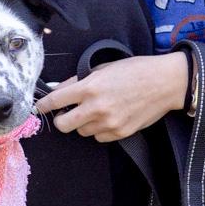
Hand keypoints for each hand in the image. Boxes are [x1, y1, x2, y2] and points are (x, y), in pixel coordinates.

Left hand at [35, 53, 187, 142]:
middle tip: (67, 113)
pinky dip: (99, 130)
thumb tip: (59, 90)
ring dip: (83, 123)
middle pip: (63, 125)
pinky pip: (99, 137)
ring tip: (96, 111)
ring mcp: (109, 123)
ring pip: (82, 132)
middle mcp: (96, 107)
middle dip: (61, 119)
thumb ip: (79, 80)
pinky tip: (109, 117)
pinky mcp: (120, 133)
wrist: (165, 83)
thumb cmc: (135, 70)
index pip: (56, 100)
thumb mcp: (103, 67)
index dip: (44, 105)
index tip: (40, 108)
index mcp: (90, 87)